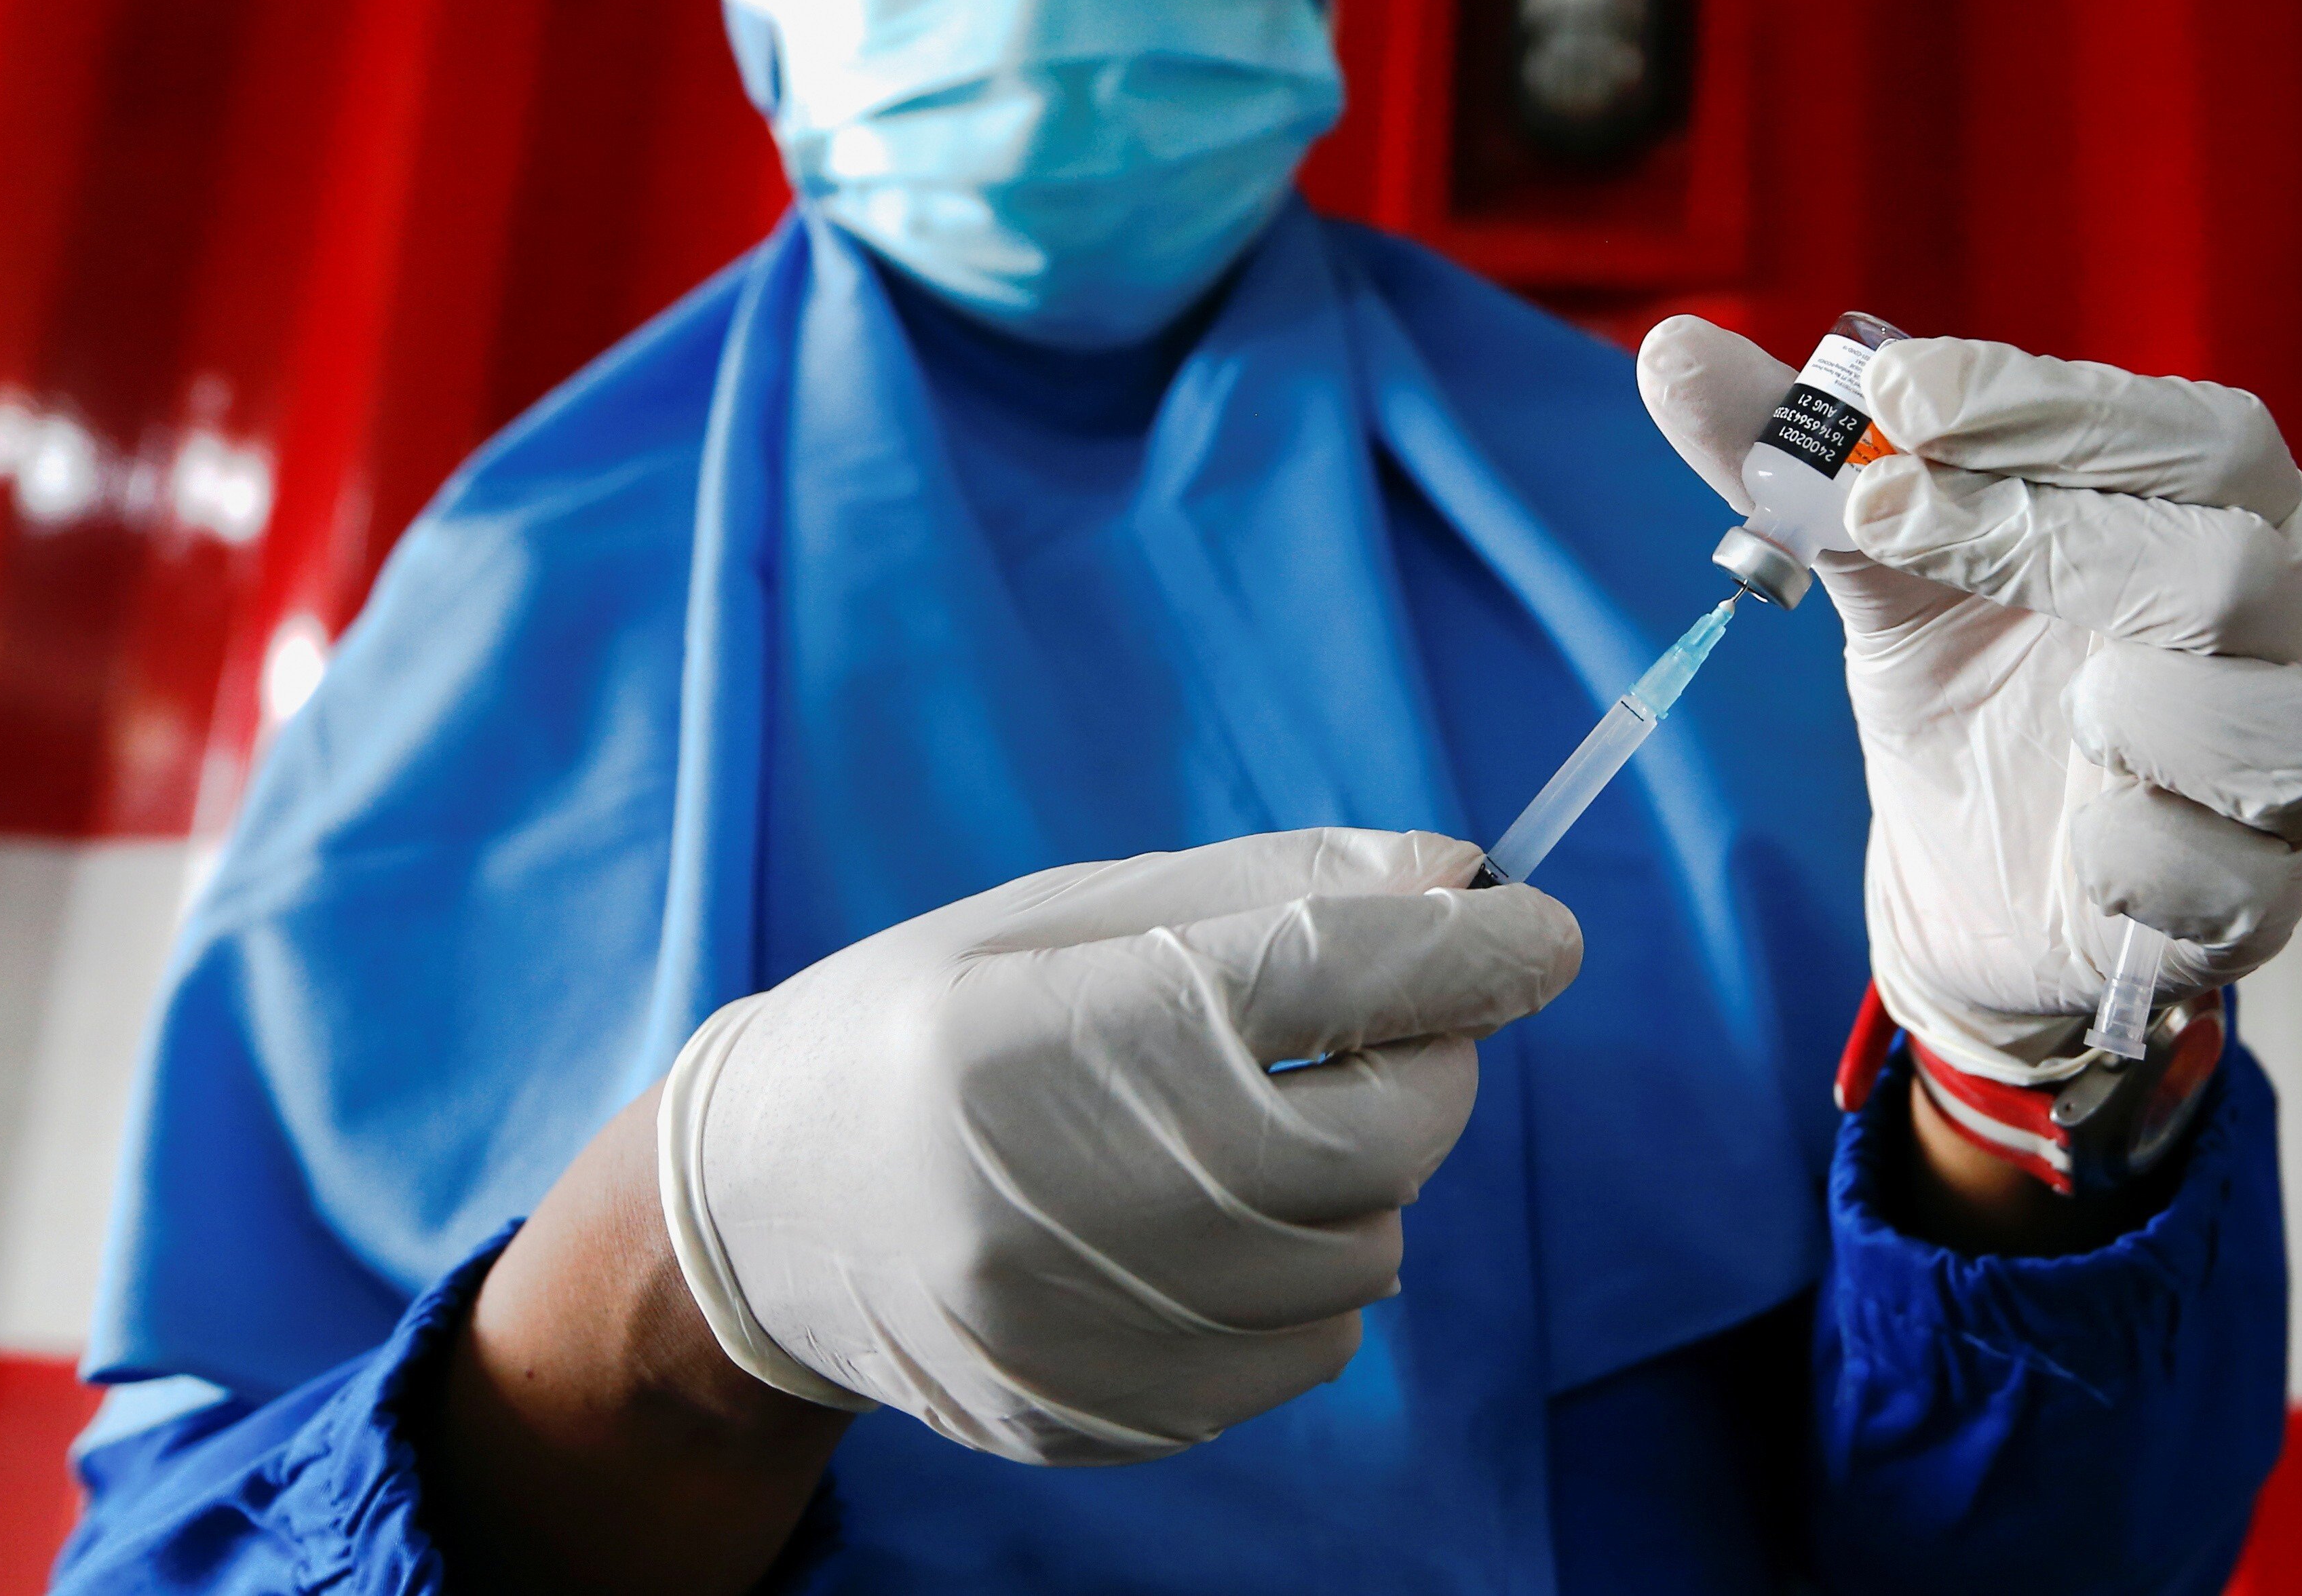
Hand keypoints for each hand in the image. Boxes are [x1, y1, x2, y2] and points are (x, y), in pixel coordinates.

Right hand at [657, 828, 1579, 1461]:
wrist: (760, 1216)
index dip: (1457, 949)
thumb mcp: (1073, 913)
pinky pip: (1312, 1349)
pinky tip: (1209, 1219)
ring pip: (1365, 1251)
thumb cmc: (926, 1021)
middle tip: (1381, 1020)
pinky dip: (1310, 1272)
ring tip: (1252, 1122)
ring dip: (1363, 1174)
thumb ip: (1273, 888)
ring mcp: (1086, 1334)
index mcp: (1043, 1033)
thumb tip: (1462, 877)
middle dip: (1423, 1064)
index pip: (1316, 981)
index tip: (1540, 925)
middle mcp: (1062, 1201)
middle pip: (1374, 1140)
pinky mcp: (1113, 1423)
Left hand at [1640, 320, 2301, 1083]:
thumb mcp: (1877, 562)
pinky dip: (2132, 861)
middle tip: (1877, 520)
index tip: (1891, 389)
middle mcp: (2282, 632)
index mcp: (2217, 515)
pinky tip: (2070, 851)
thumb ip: (1802, 458)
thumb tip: (1671, 349)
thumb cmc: (1965, 682)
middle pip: (2234, 564)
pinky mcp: (2256, 905)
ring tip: (2046, 711)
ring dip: (2131, 713)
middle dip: (2049, 538)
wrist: (1968, 878)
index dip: (2048, 407)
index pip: (2196, 435)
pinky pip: (2229, 883)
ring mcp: (2287, 773)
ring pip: (2284, 730)